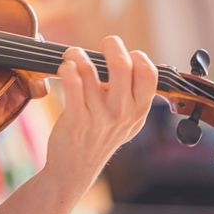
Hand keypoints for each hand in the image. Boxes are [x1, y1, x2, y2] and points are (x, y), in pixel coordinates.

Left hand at [44, 36, 157, 188]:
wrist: (76, 168)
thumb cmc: (100, 136)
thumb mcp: (127, 121)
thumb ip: (133, 94)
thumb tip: (129, 58)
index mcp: (139, 110)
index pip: (148, 73)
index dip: (137, 56)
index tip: (126, 54)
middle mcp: (122, 113)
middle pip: (121, 65)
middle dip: (111, 45)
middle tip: (104, 44)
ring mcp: (99, 116)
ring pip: (89, 70)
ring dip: (78, 54)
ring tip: (74, 56)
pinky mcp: (76, 118)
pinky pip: (72, 82)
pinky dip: (67, 68)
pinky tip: (65, 68)